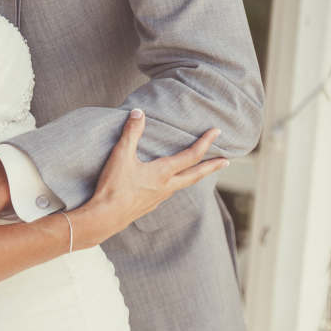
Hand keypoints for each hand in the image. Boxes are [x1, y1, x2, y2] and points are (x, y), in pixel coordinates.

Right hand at [71, 109, 226, 245]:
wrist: (105, 217)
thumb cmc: (113, 186)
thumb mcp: (121, 155)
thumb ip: (131, 132)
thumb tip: (138, 112)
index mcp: (163, 172)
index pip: (192, 155)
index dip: (206, 142)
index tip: (217, 132)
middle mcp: (166, 186)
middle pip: (196, 175)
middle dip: (212, 166)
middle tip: (226, 162)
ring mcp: (159, 198)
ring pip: (183, 185)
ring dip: (194, 176)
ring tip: (198, 171)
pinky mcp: (149, 206)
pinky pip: (169, 193)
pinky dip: (176, 185)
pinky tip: (169, 185)